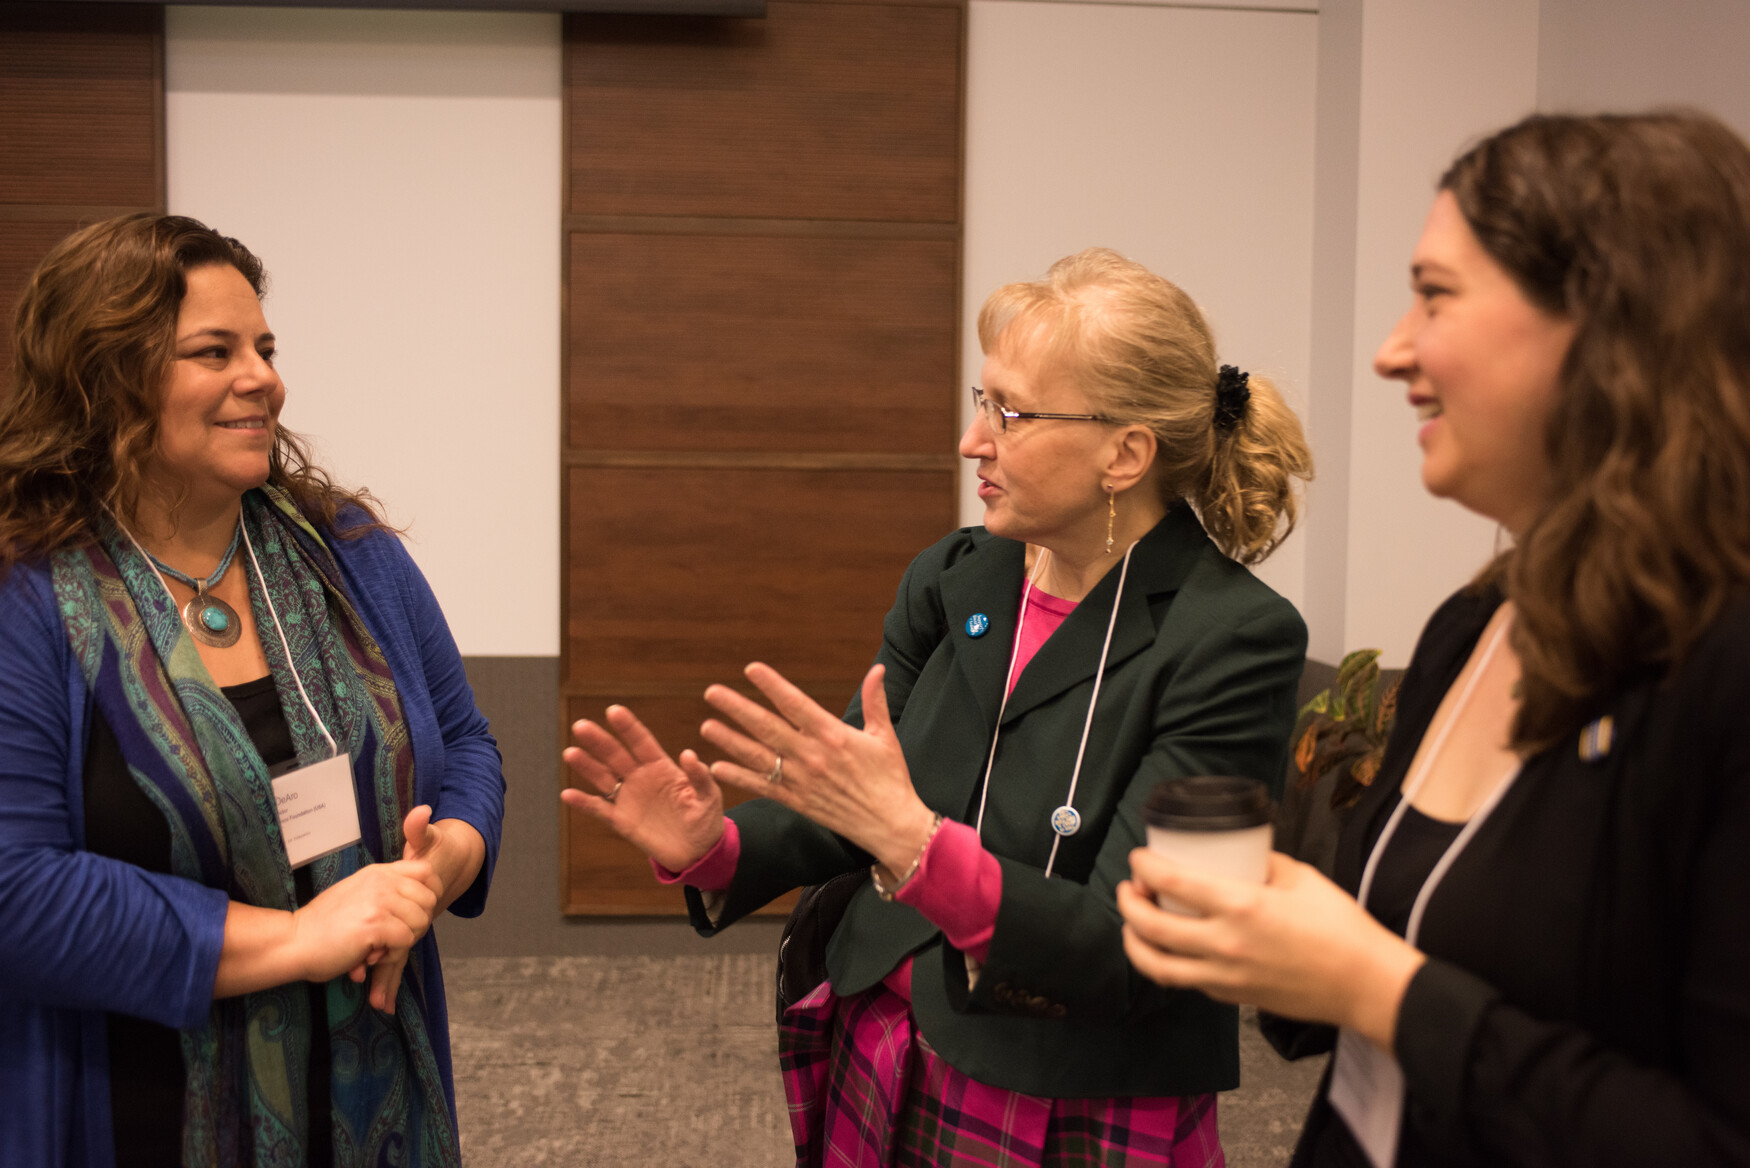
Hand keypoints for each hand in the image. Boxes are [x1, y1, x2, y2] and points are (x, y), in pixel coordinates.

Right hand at [288, 858, 442, 998]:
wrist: (294, 941)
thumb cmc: (324, 925)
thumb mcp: (356, 894)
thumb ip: (383, 891)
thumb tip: (417, 901)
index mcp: (378, 872)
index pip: (426, 871)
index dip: (430, 894)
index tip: (417, 914)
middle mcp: (381, 881)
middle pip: (429, 900)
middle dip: (418, 925)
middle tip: (394, 939)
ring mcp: (379, 900)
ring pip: (420, 922)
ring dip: (405, 942)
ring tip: (379, 949)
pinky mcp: (375, 924)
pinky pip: (406, 941)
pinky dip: (393, 956)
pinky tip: (371, 957)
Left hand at [356, 805, 485, 1011]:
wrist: (455, 859)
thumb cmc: (439, 849)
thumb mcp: (428, 838)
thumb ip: (420, 828)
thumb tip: (421, 813)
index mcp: (418, 899)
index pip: (402, 923)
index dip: (386, 941)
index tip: (369, 955)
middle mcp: (417, 915)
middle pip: (400, 945)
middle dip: (385, 968)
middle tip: (365, 983)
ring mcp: (413, 923)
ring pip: (398, 955)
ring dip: (388, 979)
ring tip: (378, 1003)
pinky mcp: (407, 928)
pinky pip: (397, 954)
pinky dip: (389, 976)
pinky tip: (382, 999)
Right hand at [561, 704, 725, 872]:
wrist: (698, 852)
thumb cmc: (706, 818)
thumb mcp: (709, 796)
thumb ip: (699, 776)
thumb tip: (688, 754)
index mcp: (661, 767)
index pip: (641, 742)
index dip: (628, 727)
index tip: (614, 711)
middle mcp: (640, 777)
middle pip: (616, 755)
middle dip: (599, 741)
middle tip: (581, 726)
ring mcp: (629, 798)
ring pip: (603, 777)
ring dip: (586, 766)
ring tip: (570, 752)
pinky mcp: (621, 821)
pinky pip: (599, 809)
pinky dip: (583, 803)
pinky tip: (567, 794)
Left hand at [701, 662, 936, 875]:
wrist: (891, 824)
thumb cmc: (890, 778)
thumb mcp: (885, 736)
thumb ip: (876, 700)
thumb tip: (877, 668)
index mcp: (833, 734)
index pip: (795, 704)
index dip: (771, 685)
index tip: (750, 669)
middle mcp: (812, 756)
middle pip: (767, 727)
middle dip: (737, 708)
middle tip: (712, 692)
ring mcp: (801, 780)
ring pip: (758, 757)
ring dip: (730, 741)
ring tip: (706, 726)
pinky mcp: (797, 801)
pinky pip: (763, 788)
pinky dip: (739, 778)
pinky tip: (716, 768)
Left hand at [1116, 848, 1425, 1050]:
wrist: (1365, 985)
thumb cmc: (1340, 928)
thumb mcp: (1301, 877)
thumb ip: (1263, 864)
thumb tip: (1241, 854)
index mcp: (1241, 907)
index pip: (1171, 882)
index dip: (1145, 867)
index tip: (1139, 858)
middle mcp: (1225, 944)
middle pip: (1151, 927)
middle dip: (1129, 904)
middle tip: (1129, 888)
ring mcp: (1225, 977)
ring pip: (1158, 966)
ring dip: (1135, 943)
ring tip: (1133, 924)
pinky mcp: (1232, 998)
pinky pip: (1187, 981)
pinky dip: (1168, 963)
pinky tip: (1171, 948)